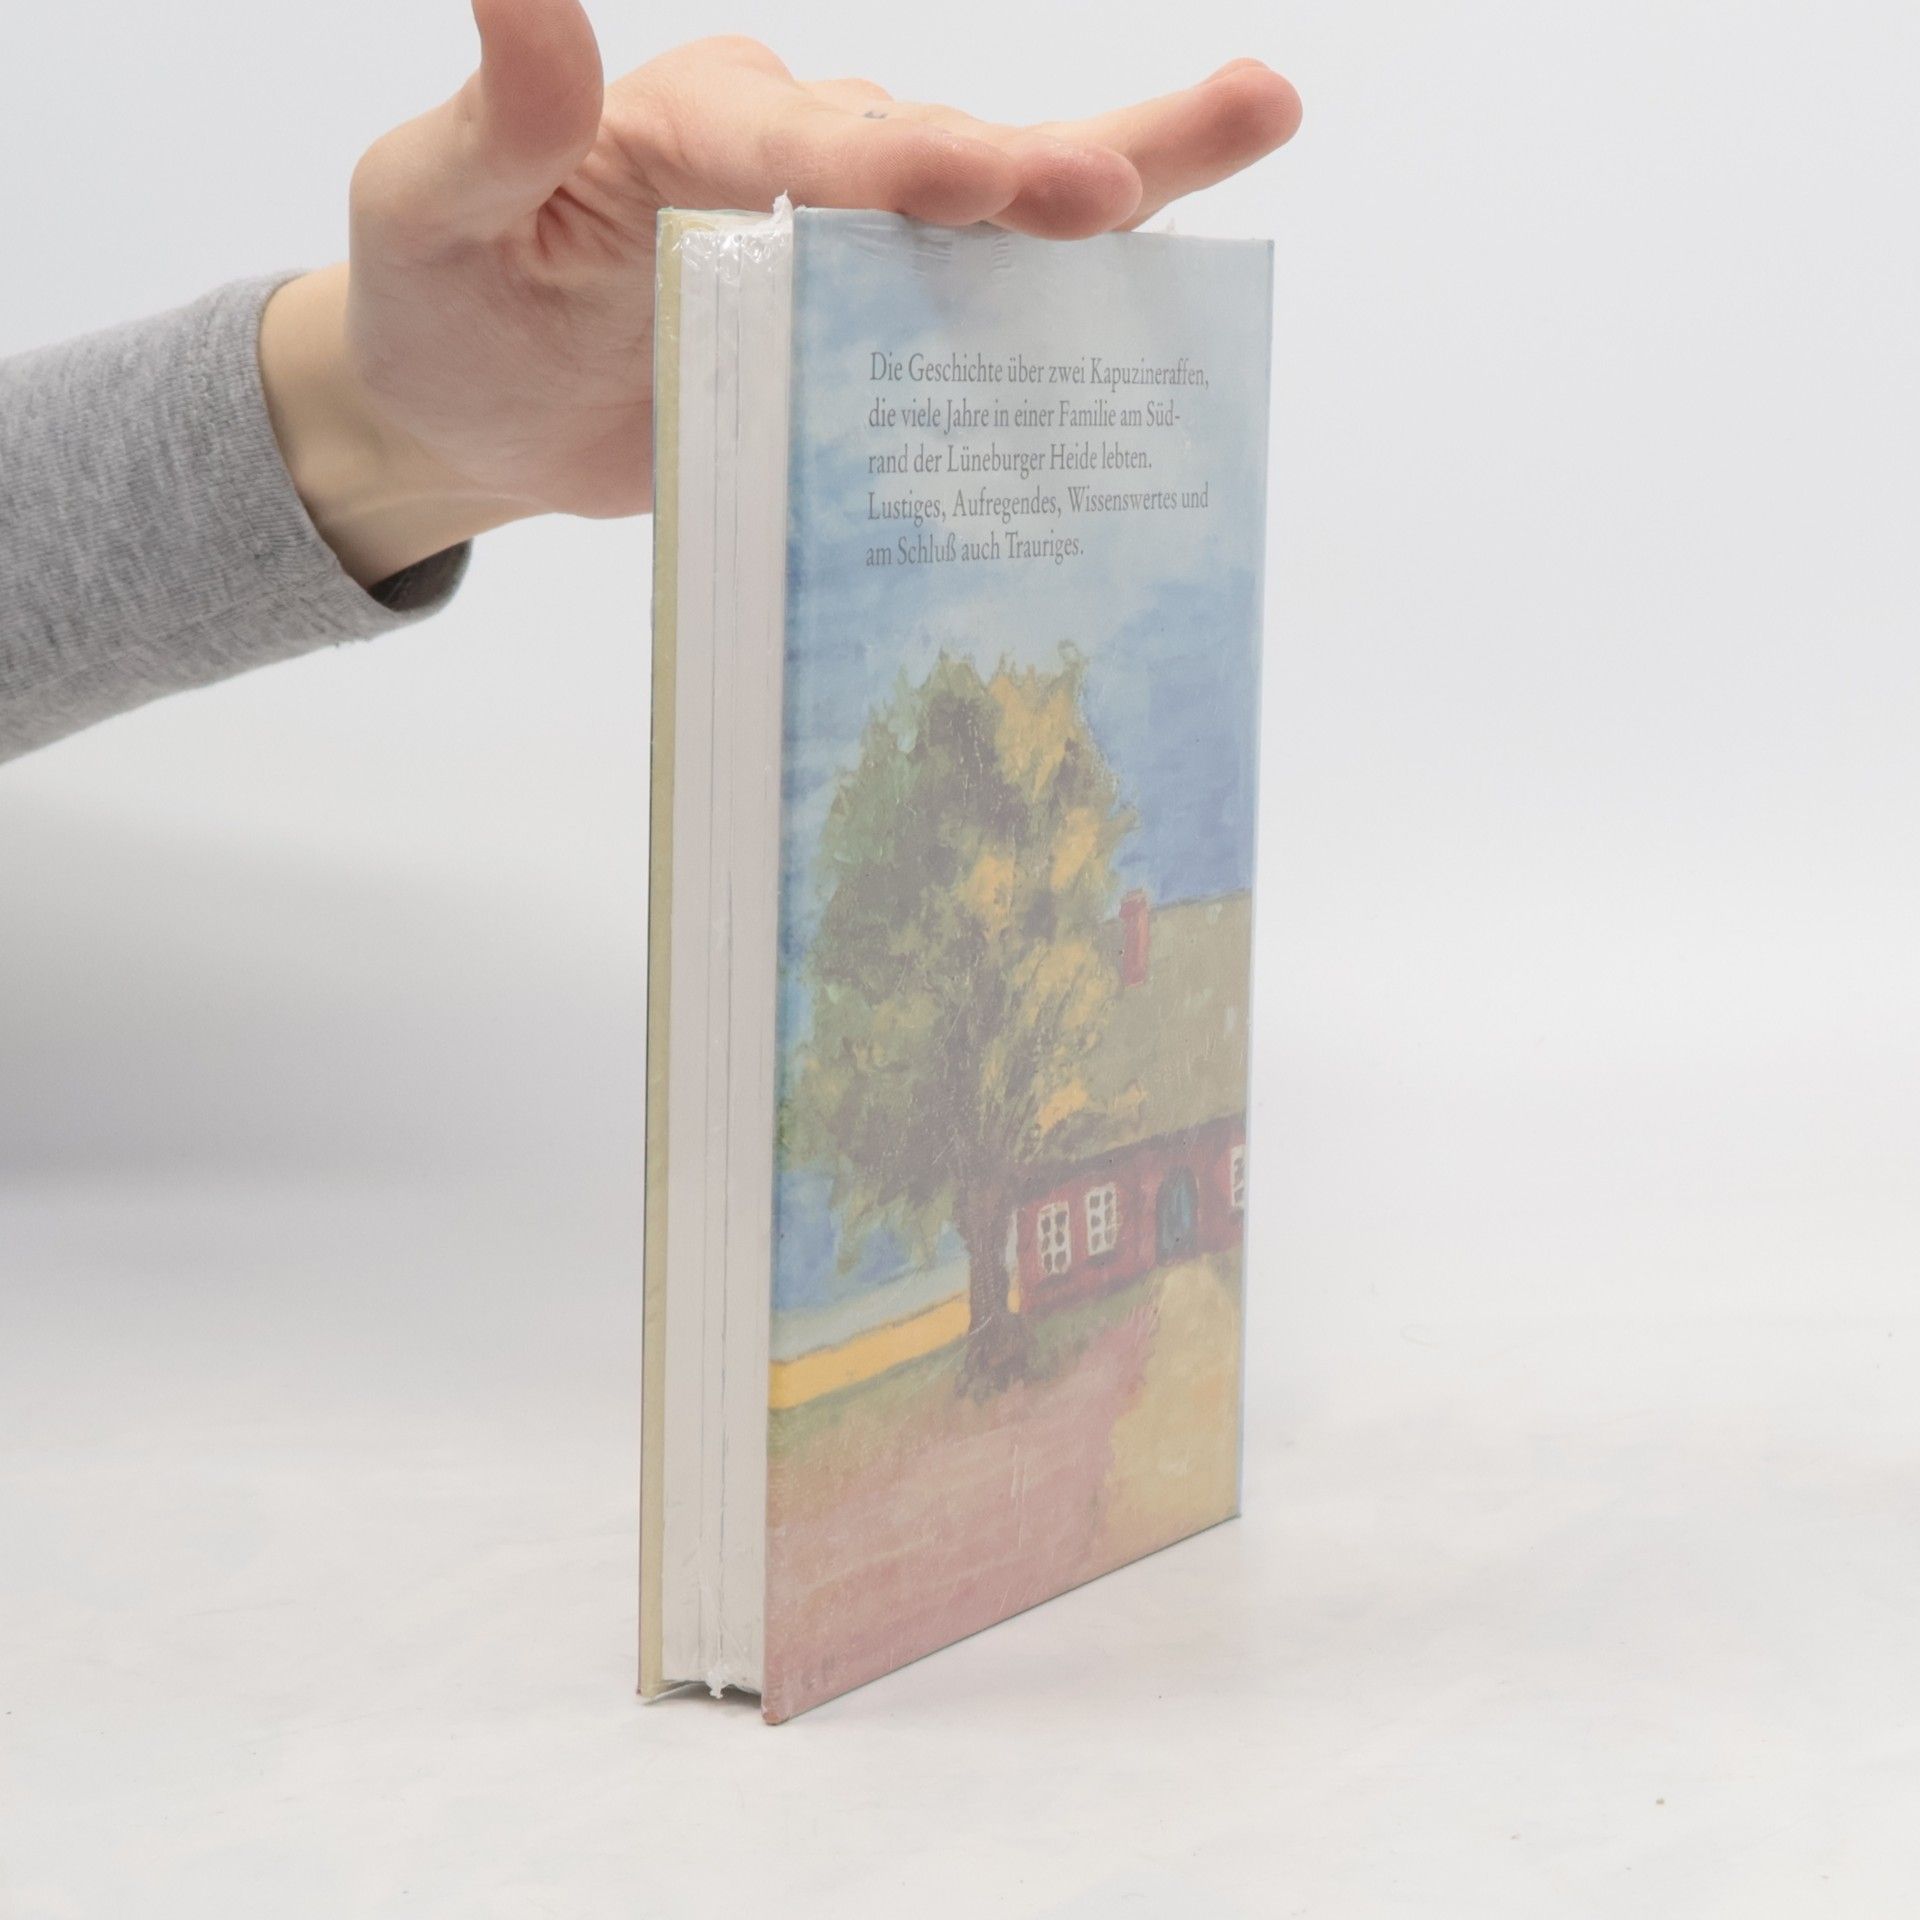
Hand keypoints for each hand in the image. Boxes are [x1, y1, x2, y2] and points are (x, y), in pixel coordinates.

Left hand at [259, 8, 1301, 585]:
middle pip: (926, 152)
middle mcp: (789, 159)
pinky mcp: (863, 328)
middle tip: (1117, 185)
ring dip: (1114, 172)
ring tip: (1255, 114)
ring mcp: (839, 244)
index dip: (896, 167)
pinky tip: (1174, 255)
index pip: (804, 145)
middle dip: (1022, 172)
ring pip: (985, 206)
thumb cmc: (442, 304)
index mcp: (691, 125)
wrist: (472, 411)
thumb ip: (496, 119)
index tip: (983, 184)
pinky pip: (975, 299)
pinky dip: (1074, 283)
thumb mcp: (431, 208)